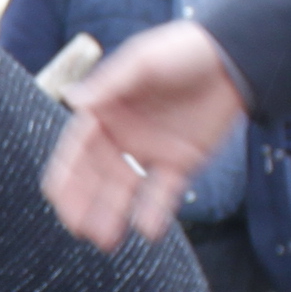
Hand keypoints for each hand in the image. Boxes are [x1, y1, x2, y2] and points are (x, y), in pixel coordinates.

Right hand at [42, 22, 246, 246]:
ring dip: (112, 214)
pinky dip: (153, 212)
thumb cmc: (183, 51)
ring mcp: (150, 151)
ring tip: (106, 241)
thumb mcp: (143, 62)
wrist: (235, 59)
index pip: (77, 148)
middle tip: (79, 230)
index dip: (66, 174)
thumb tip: (71, 98)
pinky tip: (146, 230)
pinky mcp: (180, 163)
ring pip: (124, 190)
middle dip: (84, 204)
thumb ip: (110, 85)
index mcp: (106, 111)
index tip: (55, 199)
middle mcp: (122, 135)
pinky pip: (162, 193)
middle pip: (96, 176)